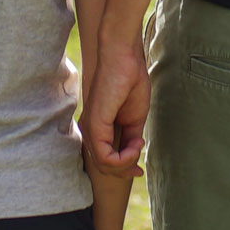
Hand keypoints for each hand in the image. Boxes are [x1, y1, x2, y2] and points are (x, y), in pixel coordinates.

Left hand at [81, 36, 149, 179]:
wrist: (124, 58)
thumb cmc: (130, 81)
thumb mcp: (134, 118)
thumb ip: (131, 137)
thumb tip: (133, 154)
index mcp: (98, 128)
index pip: (105, 160)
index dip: (122, 169)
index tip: (139, 169)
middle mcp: (90, 131)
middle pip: (103, 167)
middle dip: (124, 171)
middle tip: (139, 169)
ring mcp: (90, 129)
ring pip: (104, 165)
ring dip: (126, 162)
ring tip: (138, 147)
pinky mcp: (95, 125)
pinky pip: (105, 157)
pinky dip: (124, 158)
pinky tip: (135, 145)